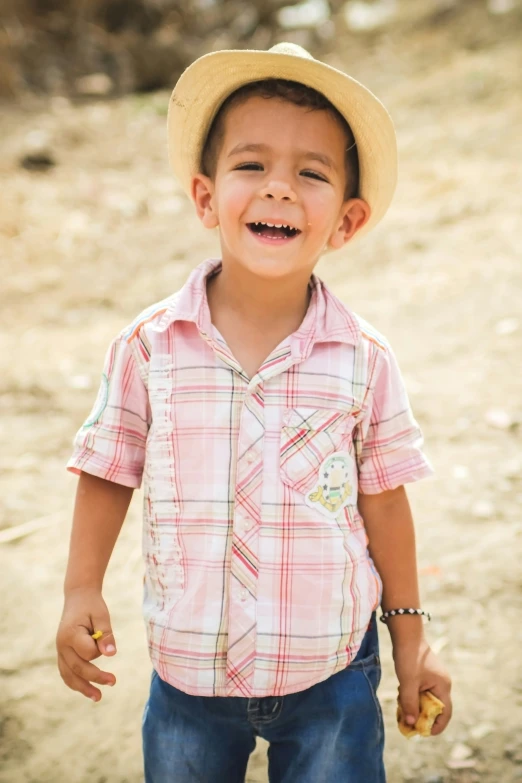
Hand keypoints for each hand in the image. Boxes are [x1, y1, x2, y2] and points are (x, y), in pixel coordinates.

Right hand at [56, 587, 116, 701]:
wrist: (78, 597)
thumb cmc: (92, 605)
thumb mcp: (102, 615)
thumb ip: (106, 634)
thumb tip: (111, 655)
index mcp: (71, 634)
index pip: (88, 652)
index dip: (100, 650)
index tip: (108, 643)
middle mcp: (62, 645)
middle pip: (78, 668)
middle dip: (95, 678)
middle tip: (113, 681)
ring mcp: (60, 650)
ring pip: (69, 675)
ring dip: (83, 688)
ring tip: (98, 697)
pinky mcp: (62, 653)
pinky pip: (66, 672)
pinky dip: (75, 682)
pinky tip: (87, 690)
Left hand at [393, 638, 451, 734]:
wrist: (406, 634)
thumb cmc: (409, 657)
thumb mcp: (408, 683)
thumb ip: (410, 703)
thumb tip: (411, 723)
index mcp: (443, 686)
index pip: (445, 713)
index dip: (436, 726)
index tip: (424, 734)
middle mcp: (442, 683)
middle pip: (435, 708)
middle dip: (422, 716)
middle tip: (408, 723)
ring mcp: (434, 678)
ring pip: (426, 699)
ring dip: (415, 705)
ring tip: (402, 708)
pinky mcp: (426, 674)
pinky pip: (421, 691)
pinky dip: (413, 696)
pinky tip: (401, 694)